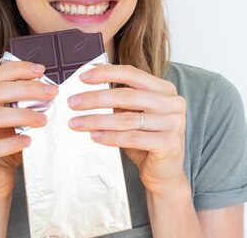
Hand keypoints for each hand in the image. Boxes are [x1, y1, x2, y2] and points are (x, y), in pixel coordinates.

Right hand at [0, 61, 57, 196]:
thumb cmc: (3, 149)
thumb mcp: (10, 120)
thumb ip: (17, 101)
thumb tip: (43, 82)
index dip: (16, 70)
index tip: (41, 71)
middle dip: (26, 89)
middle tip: (50, 93)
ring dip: (22, 115)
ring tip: (44, 119)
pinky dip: (12, 143)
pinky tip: (29, 141)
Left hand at [67, 64, 186, 193]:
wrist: (165, 174)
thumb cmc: (146, 141)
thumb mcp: (133, 115)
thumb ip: (120, 100)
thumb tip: (88, 86)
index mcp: (165, 89)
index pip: (132, 74)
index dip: (105, 73)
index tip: (82, 78)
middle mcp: (173, 103)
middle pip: (127, 95)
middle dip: (95, 99)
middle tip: (72, 103)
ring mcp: (174, 123)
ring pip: (127, 118)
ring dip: (97, 120)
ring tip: (76, 123)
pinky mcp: (169, 143)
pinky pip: (133, 138)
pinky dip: (110, 137)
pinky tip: (94, 136)